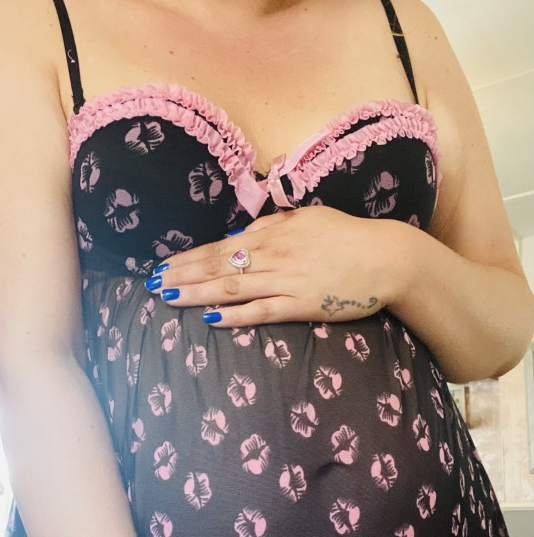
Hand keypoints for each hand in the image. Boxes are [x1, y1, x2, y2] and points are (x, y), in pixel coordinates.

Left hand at [145, 205, 399, 326]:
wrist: (386, 258)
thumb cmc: (348, 237)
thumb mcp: (307, 219)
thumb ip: (273, 225)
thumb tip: (244, 232)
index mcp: (272, 233)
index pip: (221, 246)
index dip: (189, 257)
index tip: (163, 264)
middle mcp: (272, 255)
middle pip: (217, 265)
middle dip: (181, 274)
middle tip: (151, 283)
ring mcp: (285, 281)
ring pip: (231, 287)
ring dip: (196, 292)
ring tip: (168, 297)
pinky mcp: (300, 305)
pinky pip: (261, 311)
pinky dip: (234, 314)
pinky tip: (210, 318)